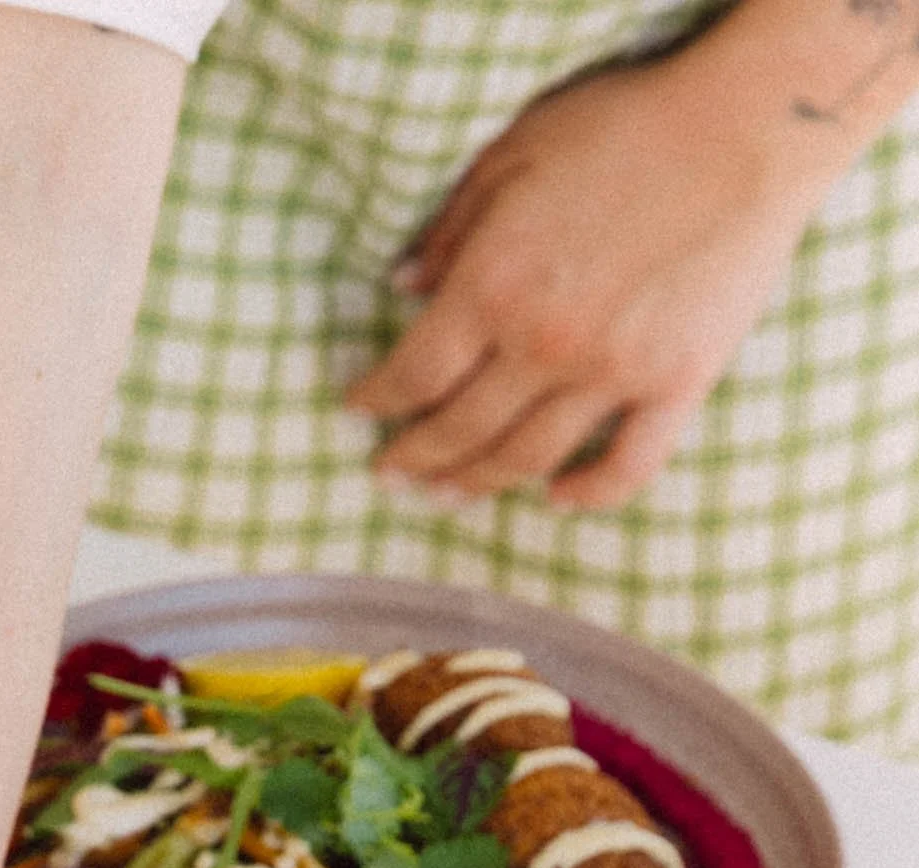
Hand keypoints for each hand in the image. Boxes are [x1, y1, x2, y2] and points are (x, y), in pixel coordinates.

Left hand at [348, 48, 820, 508]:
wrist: (752, 124)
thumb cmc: (628, 123)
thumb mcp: (515, 154)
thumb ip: (452, 229)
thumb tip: (402, 286)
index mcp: (495, 286)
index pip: (413, 373)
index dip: (375, 399)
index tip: (357, 409)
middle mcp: (544, 345)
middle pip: (460, 430)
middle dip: (415, 457)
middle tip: (390, 473)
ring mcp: (613, 374)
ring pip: (527, 460)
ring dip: (479, 484)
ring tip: (450, 494)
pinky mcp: (676, 385)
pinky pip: (625, 469)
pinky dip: (588, 496)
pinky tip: (558, 502)